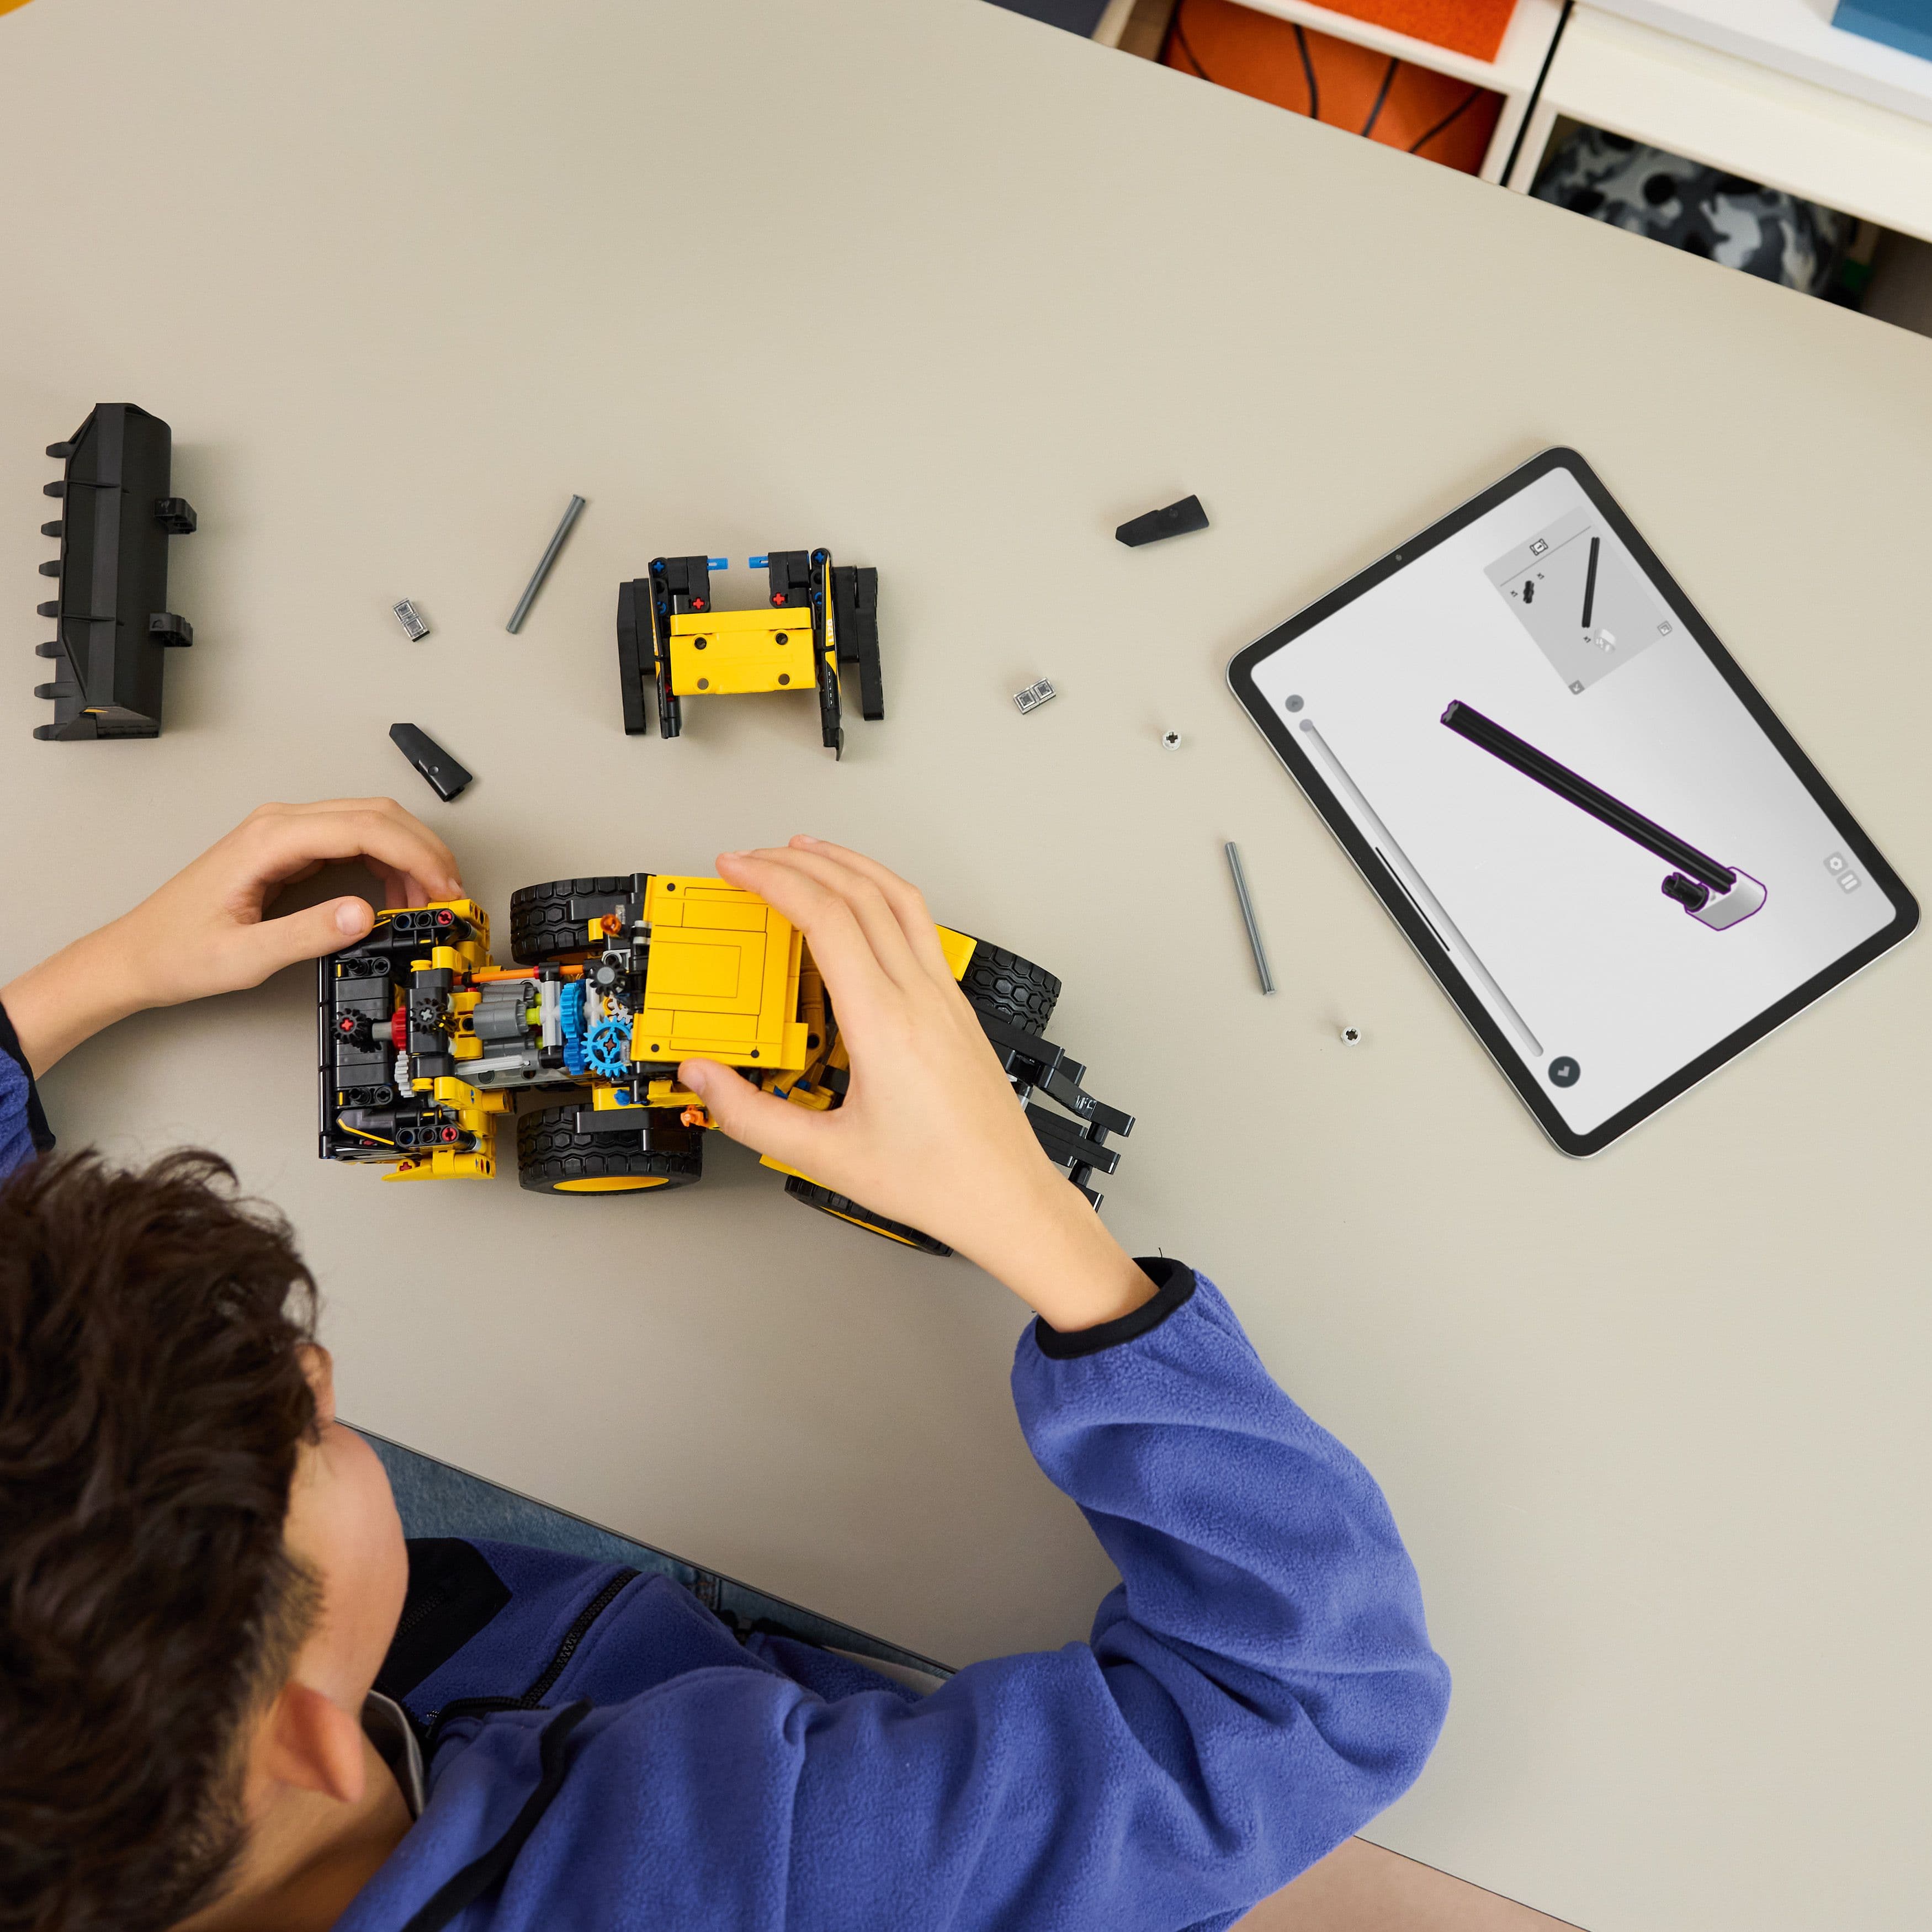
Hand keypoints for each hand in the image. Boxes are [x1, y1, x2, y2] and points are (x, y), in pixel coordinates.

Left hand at [1, 799, 461, 1075]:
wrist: (137, 955)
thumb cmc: (178, 952)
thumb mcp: (245, 957)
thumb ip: (307, 935)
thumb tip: (364, 915)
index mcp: (269, 840)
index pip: (365, 827)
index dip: (416, 856)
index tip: (444, 889)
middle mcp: (279, 825)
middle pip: (376, 814)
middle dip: (425, 851)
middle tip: (452, 894)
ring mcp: (284, 833)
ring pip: (371, 822)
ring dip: (410, 856)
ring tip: (427, 901)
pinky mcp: (289, 848)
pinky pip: (355, 839)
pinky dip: (388, 863)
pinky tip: (397, 895)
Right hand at [676, 838, 1152, 1332]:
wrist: (1005, 1196)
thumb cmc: (935, 1179)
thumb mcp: (824, 1156)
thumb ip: (750, 1115)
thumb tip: (701, 1076)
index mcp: (884, 1024)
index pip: (826, 918)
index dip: (774, 880)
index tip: (737, 868)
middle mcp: (920, 998)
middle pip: (860, 892)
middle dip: (798, 861)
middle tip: (752, 857)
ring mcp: (945, 997)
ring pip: (898, 898)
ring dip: (847, 864)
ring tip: (805, 852)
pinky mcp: (958, 1007)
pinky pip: (919, 926)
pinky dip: (881, 894)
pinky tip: (862, 903)